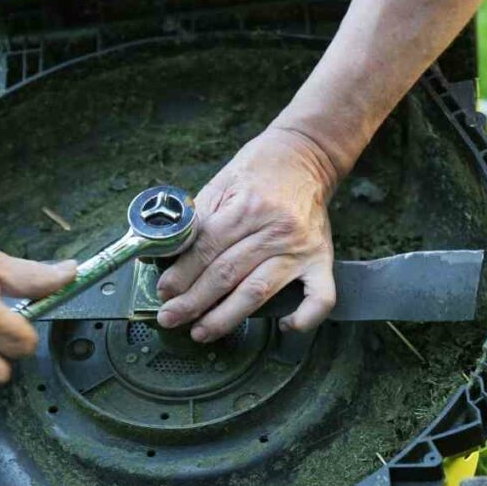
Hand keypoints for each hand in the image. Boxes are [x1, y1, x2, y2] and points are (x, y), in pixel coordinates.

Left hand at [156, 127, 338, 341]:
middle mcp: (275, 229)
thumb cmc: (259, 169)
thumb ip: (197, 219)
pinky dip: (305, 318)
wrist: (306, 154)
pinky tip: (284, 327)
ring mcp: (301, 248)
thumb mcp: (221, 183)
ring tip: (202, 331)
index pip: (206, 249)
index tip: (164, 292)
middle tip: (171, 318)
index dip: (181, 274)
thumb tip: (167, 254)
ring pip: (259, 291)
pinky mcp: (322, 259)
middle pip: (227, 274)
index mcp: (246, 207)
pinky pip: (320, 297)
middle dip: (194, 302)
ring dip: (227, 317)